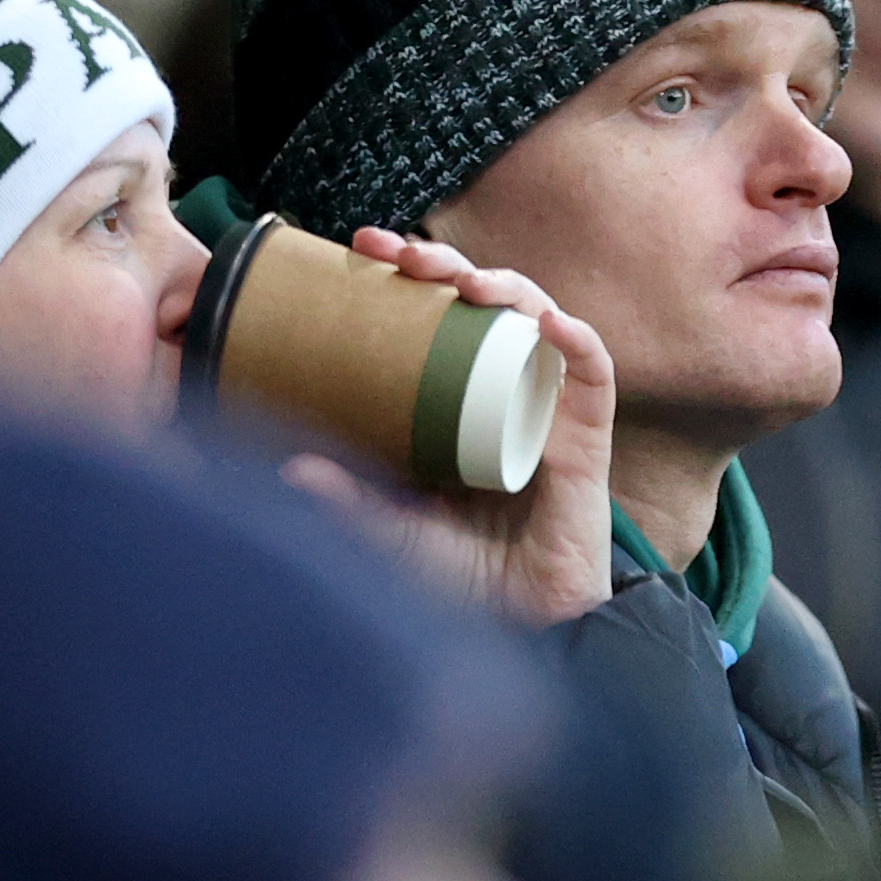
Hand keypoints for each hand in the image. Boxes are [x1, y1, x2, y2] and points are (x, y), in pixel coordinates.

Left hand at [281, 228, 615, 626]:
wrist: (525, 630)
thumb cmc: (464, 579)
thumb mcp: (391, 532)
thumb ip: (348, 502)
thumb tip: (287, 468)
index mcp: (461, 399)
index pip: (437, 318)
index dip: (406, 278)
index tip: (361, 250)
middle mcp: (507, 391)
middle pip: (486, 307)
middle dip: (447, 267)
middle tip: (399, 252)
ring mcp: (549, 411)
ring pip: (540, 322)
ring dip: (509, 289)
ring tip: (467, 282)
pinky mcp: (586, 442)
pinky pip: (593, 380)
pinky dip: (578, 346)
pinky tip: (551, 326)